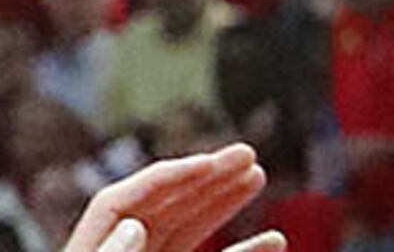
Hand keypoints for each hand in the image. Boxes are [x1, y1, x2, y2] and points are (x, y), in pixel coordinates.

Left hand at [61, 144, 280, 251]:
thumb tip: (133, 225)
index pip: (120, 203)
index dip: (164, 179)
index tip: (208, 163)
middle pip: (158, 210)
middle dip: (203, 179)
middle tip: (247, 152)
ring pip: (185, 233)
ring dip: (222, 203)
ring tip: (257, 174)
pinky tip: (273, 240)